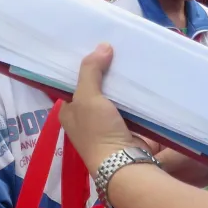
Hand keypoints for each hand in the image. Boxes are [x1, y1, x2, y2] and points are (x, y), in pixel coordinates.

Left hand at [60, 44, 137, 173]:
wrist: (123, 162)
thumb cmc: (97, 130)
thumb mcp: (87, 97)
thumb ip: (91, 70)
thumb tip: (102, 46)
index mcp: (68, 110)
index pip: (73, 82)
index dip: (83, 65)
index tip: (94, 46)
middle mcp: (84, 117)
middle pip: (94, 87)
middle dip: (103, 71)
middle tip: (114, 47)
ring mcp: (105, 122)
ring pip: (112, 95)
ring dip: (119, 82)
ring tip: (128, 56)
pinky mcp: (124, 125)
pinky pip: (127, 104)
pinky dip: (131, 93)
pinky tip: (138, 78)